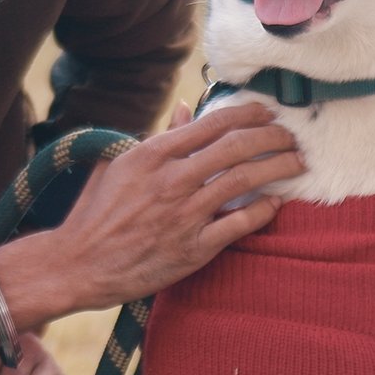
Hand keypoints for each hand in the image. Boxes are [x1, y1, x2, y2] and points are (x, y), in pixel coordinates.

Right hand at [0, 100, 303, 356]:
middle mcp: (171, 180)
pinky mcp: (193, 248)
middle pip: (235, 148)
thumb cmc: (95, 212)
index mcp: (152, 154)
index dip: (247, 114)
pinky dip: (262, 210)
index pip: (211, 124)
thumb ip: (157, 137)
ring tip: (296, 163)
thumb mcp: (119, 164)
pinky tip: (274, 203)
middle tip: (291, 136)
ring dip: (277, 168)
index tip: (267, 111)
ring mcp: (184, 214)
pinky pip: (239, 223)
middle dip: (272, 137)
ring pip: (243, 181)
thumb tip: (186, 110)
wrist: (78, 264)